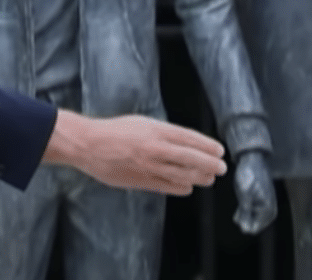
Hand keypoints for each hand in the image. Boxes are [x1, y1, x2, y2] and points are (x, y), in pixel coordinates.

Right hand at [43, 112, 225, 194]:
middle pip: (190, 158)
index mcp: (158, 130)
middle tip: (222, 168)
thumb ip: (164, 133)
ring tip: (209, 179)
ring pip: (181, 175)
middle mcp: (156, 148)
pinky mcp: (140, 181)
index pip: (190, 138)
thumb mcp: (144, 123)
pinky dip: (180, 188)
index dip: (207, 146)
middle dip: (209, 164)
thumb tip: (184, 141)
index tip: (220, 151)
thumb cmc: (116, 131)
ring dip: (199, 178)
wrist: (90, 145)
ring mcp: (149, 166)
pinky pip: (166, 186)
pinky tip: (188, 188)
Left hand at [232, 151, 277, 233]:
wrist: (252, 159)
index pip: (254, 228)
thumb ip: (245, 212)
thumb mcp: (244, 193)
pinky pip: (252, 213)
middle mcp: (269, 209)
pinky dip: (245, 210)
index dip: (244, 223)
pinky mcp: (261, 201)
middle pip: (253, 224)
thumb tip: (245, 229)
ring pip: (251, 219)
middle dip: (245, 218)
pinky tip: (242, 203)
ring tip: (242, 201)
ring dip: (244, 213)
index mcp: (268, 209)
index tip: (240, 212)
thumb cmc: (249, 174)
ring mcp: (266, 205)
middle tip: (242, 204)